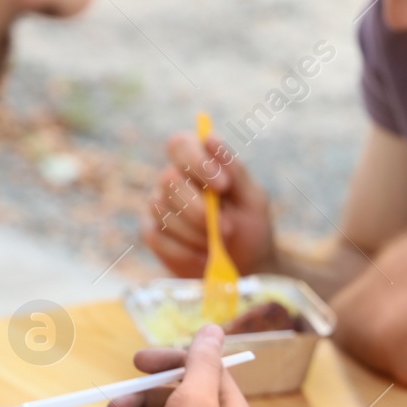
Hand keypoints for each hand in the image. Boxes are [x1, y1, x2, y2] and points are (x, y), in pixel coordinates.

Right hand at [142, 133, 275, 277]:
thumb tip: (210, 138)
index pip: (180, 145)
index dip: (197, 162)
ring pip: (162, 210)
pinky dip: (185, 251)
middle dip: (199, 208)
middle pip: (169, 180)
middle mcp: (173, 179)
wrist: (246, 268)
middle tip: (228, 228)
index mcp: (198, 163)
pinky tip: (204, 258)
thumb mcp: (253, 200)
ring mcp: (159, 206)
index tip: (223, 185)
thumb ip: (234, 170)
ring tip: (220, 244)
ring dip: (196, 232)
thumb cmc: (250, 227)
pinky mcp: (153, 233)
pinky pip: (157, 237)